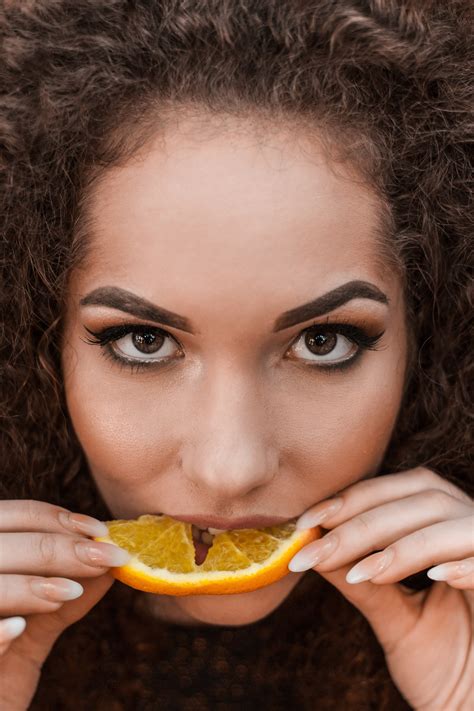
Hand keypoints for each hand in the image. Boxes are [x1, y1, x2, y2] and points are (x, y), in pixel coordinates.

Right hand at [0, 499, 130, 710]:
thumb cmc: (4, 667)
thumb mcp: (36, 625)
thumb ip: (65, 591)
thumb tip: (110, 565)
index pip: (12, 516)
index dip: (56, 518)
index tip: (100, 531)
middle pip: (2, 543)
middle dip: (58, 547)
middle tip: (105, 558)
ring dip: (29, 583)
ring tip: (71, 590)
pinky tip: (18, 630)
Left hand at [288, 467, 473, 709]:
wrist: (473, 708)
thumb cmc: (441, 665)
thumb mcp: (392, 617)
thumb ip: (360, 580)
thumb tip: (311, 545)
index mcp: (440, 525)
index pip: (395, 492)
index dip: (351, 500)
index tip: (306, 523)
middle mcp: (467, 528)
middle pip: (421, 499)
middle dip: (364, 523)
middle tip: (320, 551)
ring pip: (451, 522)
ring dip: (404, 545)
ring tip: (364, 572)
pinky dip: (464, 563)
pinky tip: (434, 577)